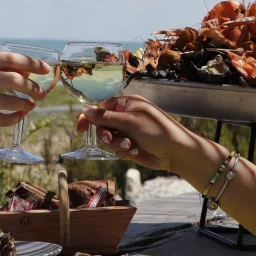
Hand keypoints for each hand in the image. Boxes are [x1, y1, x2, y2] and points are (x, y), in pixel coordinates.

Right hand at [0, 52, 49, 128]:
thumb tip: (28, 72)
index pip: (12, 60)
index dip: (33, 64)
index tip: (46, 69)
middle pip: (15, 81)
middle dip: (33, 87)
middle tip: (41, 92)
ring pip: (11, 102)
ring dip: (27, 103)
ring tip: (32, 104)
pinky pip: (2, 120)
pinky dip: (15, 118)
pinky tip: (20, 115)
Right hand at [77, 95, 225, 172]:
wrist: (176, 152)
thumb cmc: (156, 130)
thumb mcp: (129, 121)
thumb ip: (105, 116)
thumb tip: (85, 110)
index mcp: (126, 104)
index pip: (101, 107)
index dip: (90, 117)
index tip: (80, 128)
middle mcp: (126, 116)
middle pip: (102, 125)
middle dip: (107, 134)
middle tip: (112, 139)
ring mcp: (128, 132)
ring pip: (109, 140)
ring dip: (118, 145)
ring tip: (131, 146)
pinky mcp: (131, 146)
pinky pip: (118, 149)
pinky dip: (125, 152)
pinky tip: (137, 151)